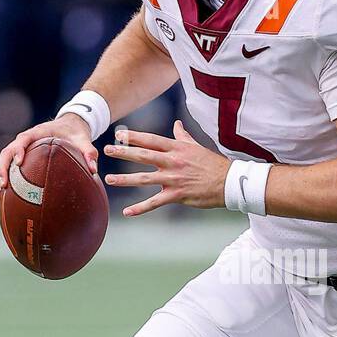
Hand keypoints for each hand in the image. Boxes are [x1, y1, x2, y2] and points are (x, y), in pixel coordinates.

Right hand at [0, 115, 97, 202]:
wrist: (68, 127)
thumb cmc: (74, 133)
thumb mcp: (83, 140)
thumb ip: (89, 152)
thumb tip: (94, 170)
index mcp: (35, 134)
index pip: (22, 140)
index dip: (18, 151)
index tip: (19, 162)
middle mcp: (23, 142)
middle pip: (5, 154)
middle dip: (1, 170)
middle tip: (3, 186)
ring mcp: (18, 151)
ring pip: (1, 164)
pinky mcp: (18, 160)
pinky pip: (6, 171)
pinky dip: (1, 183)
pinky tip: (0, 201)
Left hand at [104, 120, 229, 215]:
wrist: (229, 183)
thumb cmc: (214, 164)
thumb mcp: (197, 146)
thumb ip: (183, 136)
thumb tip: (176, 124)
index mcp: (177, 148)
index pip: (151, 140)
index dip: (134, 137)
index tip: (119, 134)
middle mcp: (173, 161)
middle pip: (143, 156)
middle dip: (123, 152)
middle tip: (106, 150)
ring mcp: (174, 179)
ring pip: (144, 179)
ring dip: (124, 180)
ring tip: (108, 180)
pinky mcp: (177, 195)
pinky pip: (155, 202)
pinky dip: (140, 208)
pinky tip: (127, 212)